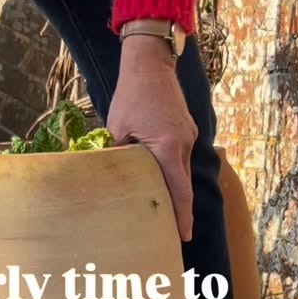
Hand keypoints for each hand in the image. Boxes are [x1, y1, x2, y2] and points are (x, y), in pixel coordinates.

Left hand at [107, 36, 197, 241]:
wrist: (150, 63)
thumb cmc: (132, 95)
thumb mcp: (117, 129)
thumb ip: (117, 156)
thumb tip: (108, 181)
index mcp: (169, 147)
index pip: (179, 191)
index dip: (182, 216)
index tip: (183, 235)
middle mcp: (184, 144)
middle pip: (182, 185)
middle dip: (178, 209)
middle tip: (168, 233)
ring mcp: (188, 136)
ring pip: (180, 171)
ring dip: (173, 189)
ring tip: (162, 209)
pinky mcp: (186, 130)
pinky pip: (180, 157)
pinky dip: (172, 171)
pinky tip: (159, 177)